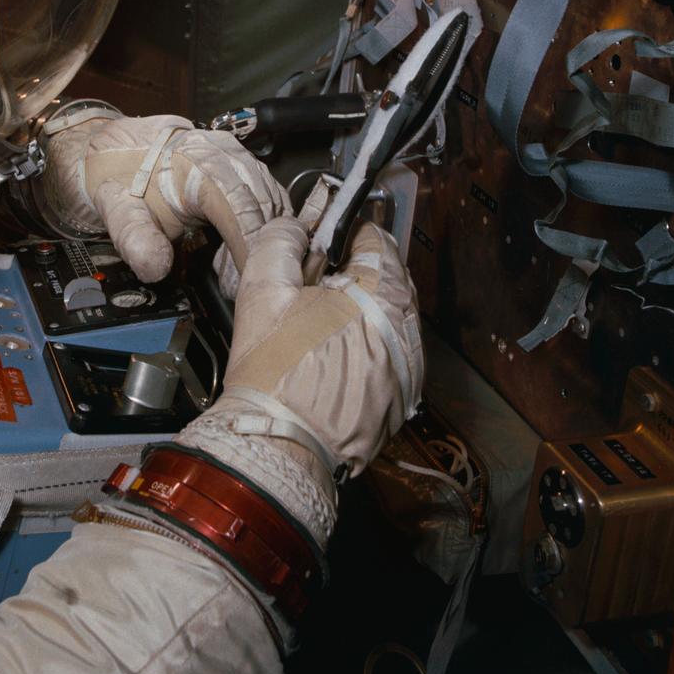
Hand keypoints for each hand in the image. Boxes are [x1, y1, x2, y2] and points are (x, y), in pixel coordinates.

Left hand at [42, 113, 288, 284]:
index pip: (238, 205)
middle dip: (254, 250)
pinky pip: (271, 200)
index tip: (241, 279)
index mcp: (197, 160)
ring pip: (272, 204)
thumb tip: (155, 267)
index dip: (245, 245)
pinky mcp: (249, 167)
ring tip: (230, 269)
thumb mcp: (117, 207)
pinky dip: (263, 227)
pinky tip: (239, 249)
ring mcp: (242, 158)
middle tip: (232, 283)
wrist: (124, 147)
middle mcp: (227, 153)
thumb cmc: (123, 177)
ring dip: (261, 240)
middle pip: (261, 206)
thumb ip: (133, 236)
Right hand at [220, 215, 422, 479]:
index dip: (342, 232)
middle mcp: (410, 330)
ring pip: (387, 317)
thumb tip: (295, 228)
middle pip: (386, 278)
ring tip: (317, 324)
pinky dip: (364, 345)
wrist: (279, 445)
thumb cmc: (273, 368)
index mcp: (385, 296)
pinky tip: (329, 356)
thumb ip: (280, 241)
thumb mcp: (264, 288)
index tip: (317, 241)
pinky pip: (388, 353)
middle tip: (310, 284)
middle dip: (351, 273)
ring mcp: (409, 368)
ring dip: (359, 311)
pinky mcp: (401, 398)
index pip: (376, 238)